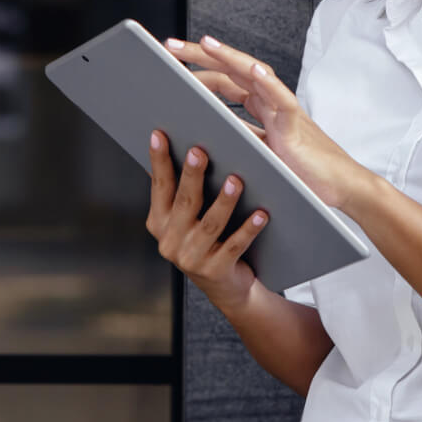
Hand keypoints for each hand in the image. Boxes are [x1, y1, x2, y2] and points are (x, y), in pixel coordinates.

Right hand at [145, 131, 267, 312]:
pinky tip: (261, 213)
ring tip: (237, 180)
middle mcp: (170, 241)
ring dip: (224, 200)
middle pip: (184, 202)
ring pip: (210, 223)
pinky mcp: (215, 271)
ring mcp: (191, 258)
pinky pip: (235, 245)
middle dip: (192, 175)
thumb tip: (190, 146)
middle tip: (200, 151)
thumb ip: (183, 190)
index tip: (159, 135)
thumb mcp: (187, 219)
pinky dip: (249, 228)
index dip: (159, 160)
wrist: (226, 287)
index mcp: (159, 223)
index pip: (159, 186)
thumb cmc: (209, 241)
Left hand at [164, 35, 369, 213]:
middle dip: (202, 55)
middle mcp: (271, 103)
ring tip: (205, 44)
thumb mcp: (259, 154)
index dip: (198, 70)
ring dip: (229, 57)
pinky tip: (253, 71)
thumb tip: (200, 135)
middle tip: (171, 45)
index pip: (225, 81)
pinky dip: (269, 83)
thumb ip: (237, 138)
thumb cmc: (301, 172)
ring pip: (255, 74)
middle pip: (232, 70)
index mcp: (262, 109)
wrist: (339, 187)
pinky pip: (282, 99)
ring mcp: (284, 110)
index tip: (171, 63)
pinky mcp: (296, 125)